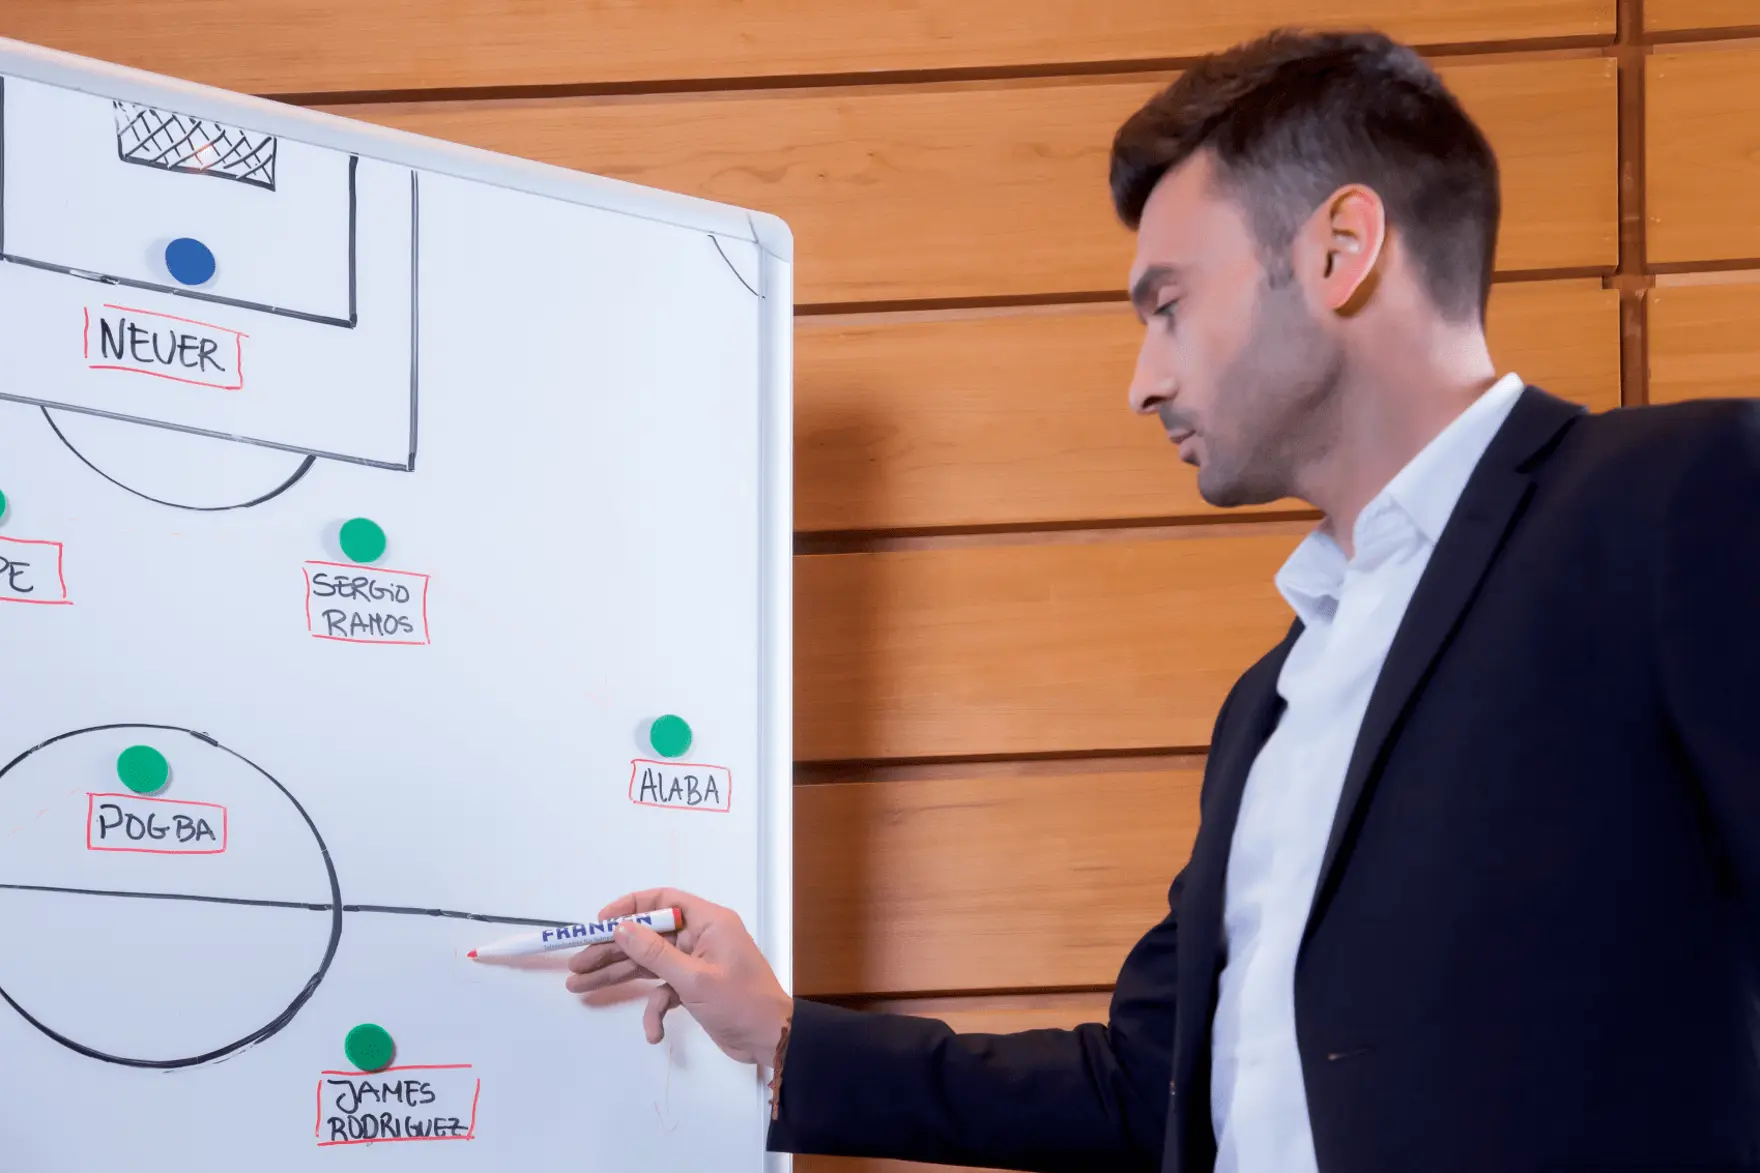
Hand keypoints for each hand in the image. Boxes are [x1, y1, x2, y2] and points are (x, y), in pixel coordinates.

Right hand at [565, 887, 791, 1065]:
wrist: (770, 1041)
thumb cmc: (740, 1003)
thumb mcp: (694, 978)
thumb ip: (655, 953)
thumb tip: (621, 928)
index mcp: (708, 922)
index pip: (662, 901)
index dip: (628, 907)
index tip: (599, 922)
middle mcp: (701, 937)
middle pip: (647, 936)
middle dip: (612, 950)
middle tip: (577, 963)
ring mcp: (696, 963)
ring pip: (649, 964)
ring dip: (619, 976)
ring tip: (580, 985)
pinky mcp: (694, 987)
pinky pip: (664, 990)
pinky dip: (655, 1009)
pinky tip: (653, 1031)